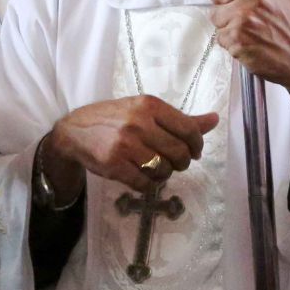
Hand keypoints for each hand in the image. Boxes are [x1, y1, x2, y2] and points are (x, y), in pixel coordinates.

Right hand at [40, 96, 220, 202]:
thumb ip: (180, 119)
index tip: (194, 151)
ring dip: (165, 174)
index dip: (197, 145)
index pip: (189, 129)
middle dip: (182, 163)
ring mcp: (125, 144)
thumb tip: (214, 119)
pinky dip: (148, 184)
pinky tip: (143, 176)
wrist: (74, 131)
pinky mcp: (114, 165)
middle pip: (179, 153)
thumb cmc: (115, 119)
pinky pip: (145, 183)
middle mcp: (138, 122)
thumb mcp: (146, 111)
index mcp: (149, 105)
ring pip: (164, 170)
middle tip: (176, 163)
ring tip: (156, 168)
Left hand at [209, 0, 289, 140]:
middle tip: (244, 9)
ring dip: (227, 23)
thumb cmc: (287, 19)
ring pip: (214, 14)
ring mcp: (243, 16)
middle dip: (224, 1)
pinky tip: (247, 39)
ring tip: (248, 26)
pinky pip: (219, 35)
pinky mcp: (236, 37)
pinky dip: (230, 40)